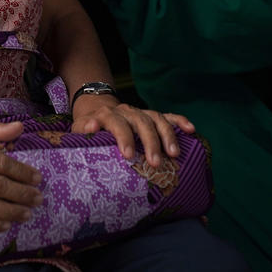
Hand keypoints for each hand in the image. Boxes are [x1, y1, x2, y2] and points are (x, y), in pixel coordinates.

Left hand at [70, 96, 195, 167]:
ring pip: (157, 119)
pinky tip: (191, 129)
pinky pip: (168, 116)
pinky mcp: (151, 115)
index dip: (124, 138)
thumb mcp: (80, 128)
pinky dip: (180, 121)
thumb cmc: (88, 126)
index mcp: (108, 114)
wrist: (96, 108)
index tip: (128, 155)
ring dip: (167, 135)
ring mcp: (141, 112)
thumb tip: (91, 127)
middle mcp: (126, 111)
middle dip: (150, 142)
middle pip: (141, 122)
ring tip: (174, 154)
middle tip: (155, 163)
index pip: (118, 124)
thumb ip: (84, 130)